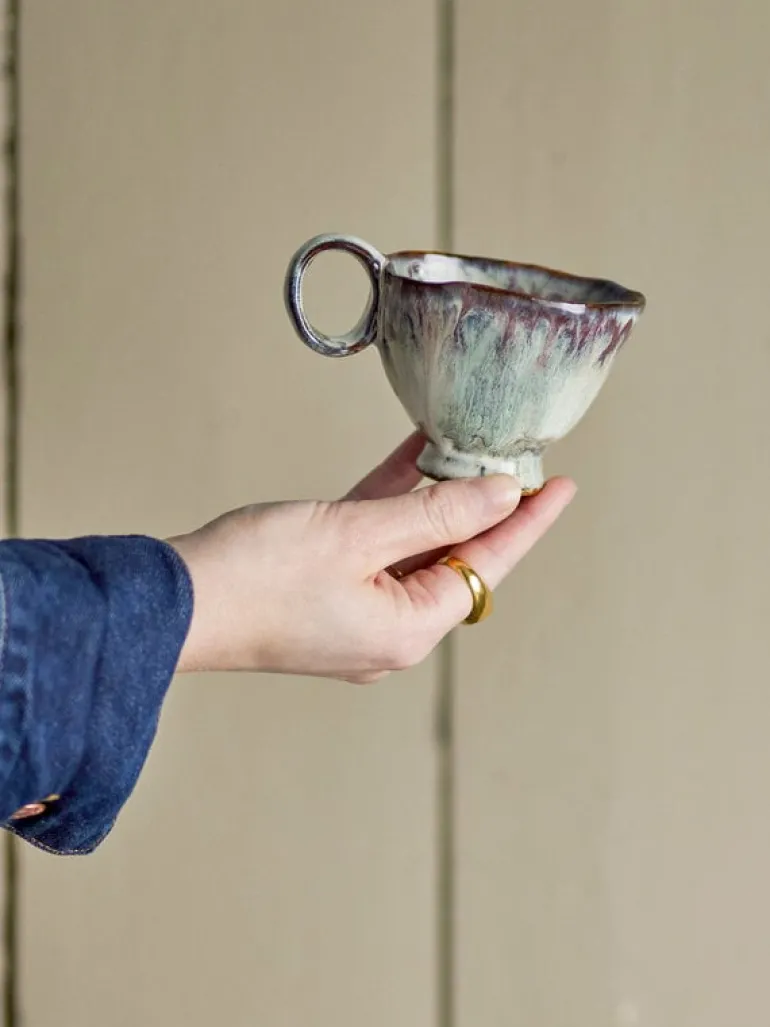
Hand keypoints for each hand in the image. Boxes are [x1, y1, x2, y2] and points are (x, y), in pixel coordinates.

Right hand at [169, 433, 575, 681]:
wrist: (175, 603)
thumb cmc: (257, 576)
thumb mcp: (358, 534)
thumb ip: (436, 514)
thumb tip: (499, 493)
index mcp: (409, 628)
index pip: (488, 566)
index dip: (528, 521)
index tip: (561, 484)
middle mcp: (392, 629)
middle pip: (455, 558)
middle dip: (485, 506)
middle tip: (517, 458)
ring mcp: (360, 612)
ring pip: (414, 546)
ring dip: (437, 499)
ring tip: (469, 450)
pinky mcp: (331, 592)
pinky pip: (376, 544)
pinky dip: (394, 505)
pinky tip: (410, 460)